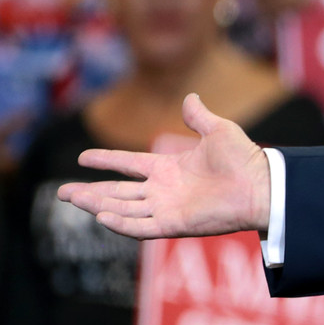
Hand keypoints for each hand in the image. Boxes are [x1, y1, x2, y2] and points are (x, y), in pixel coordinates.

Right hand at [57, 94, 270, 239]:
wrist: (262, 185)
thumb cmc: (244, 159)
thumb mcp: (218, 130)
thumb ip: (198, 116)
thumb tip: (190, 97)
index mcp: (169, 168)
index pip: (128, 165)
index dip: (106, 161)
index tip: (82, 157)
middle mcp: (163, 191)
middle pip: (118, 192)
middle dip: (89, 193)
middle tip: (62, 192)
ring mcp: (167, 209)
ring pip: (123, 209)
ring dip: (97, 205)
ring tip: (72, 199)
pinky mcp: (175, 224)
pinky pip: (141, 227)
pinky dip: (121, 223)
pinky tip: (101, 217)